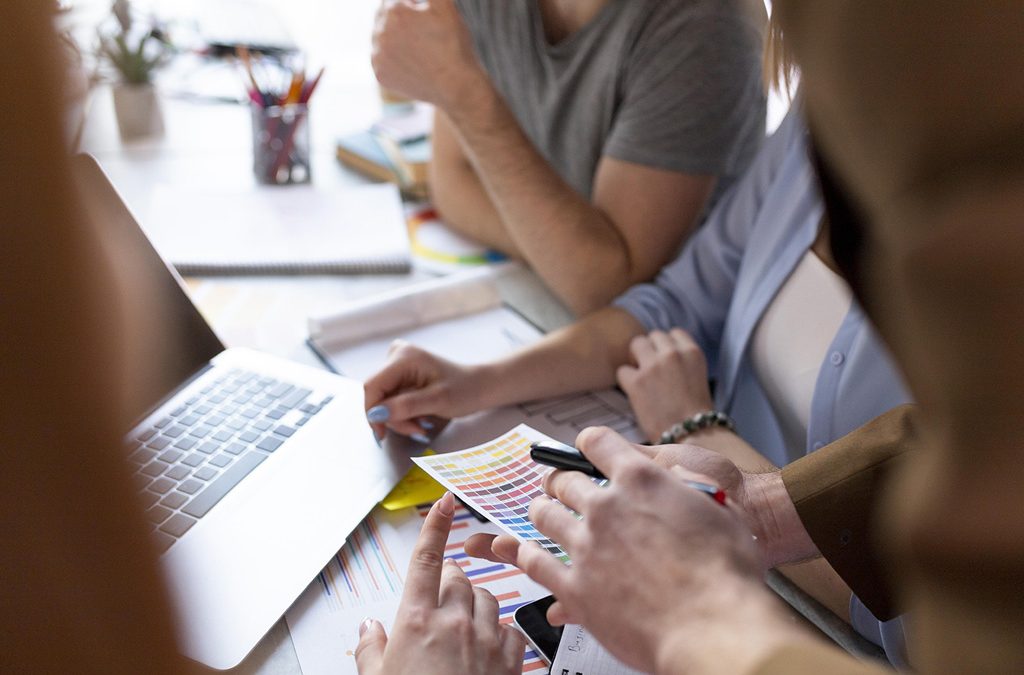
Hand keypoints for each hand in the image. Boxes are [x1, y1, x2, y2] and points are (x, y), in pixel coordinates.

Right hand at [355, 492, 525, 674]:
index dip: (435, 526)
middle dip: (448, 582)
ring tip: (459, 629)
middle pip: (458, 577)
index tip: (444, 502)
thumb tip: (368, 628)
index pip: (427, 559)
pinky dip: (500, 632)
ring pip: (486, 598)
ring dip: (474, 605)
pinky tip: (488, 647)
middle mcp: (454, 622)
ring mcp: (486, 639)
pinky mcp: (511, 660)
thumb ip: (369, 648)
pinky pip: (510, 628)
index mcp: (417, 620)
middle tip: (437, 603)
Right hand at [363, 341, 488, 440]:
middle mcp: (396, 355)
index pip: (372, 387)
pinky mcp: (400, 374)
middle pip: (377, 395)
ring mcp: (397, 364)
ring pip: (383, 400)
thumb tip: (376, 414)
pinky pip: (391, 399)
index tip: (382, 435)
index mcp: (404, 357)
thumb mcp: (437, 401)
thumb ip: (405, 406)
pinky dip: (403, 413)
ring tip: (421, 424)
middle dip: (393, 418)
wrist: (480, 386)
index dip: (371, 413)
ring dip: (399, 418)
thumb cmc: (465, 390)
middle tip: (416, 429)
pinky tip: (419, 416)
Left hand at [371, 0, 487, 108]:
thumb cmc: (453, 43)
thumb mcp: (445, 5)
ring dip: (393, 38)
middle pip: (383, 16)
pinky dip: (392, 58)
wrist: (456, 85)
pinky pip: (381, 59)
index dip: (411, 6)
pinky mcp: (380, 75)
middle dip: (400, 20)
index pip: (394, 0)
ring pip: (380, 38)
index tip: (424, 17)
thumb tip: (413, 2)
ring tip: (418, 48)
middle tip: (422, 33)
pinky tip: (411, 62)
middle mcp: (379, 32)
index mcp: (394, 12)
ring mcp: (378, 56)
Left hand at [515, 427, 809, 673]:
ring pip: (544, 516)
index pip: (597, 442)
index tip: (586, 447)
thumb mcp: (718, 507)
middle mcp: (606, 507)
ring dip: (543, 511)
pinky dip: (529, 555)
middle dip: (561, 481)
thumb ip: (686, 486)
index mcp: (641, 478)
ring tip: (545, 514)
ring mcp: (586, 546)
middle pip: (564, 480)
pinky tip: (531, 554)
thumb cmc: (726, 573)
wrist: (716, 628)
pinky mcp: (574, 587)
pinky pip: (535, 562)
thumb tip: (674, 478)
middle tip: (560, 486)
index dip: (590, 443)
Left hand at [616, 329, 713, 442]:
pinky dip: (626, 381)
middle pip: (653, 336)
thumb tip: (659, 354)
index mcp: (692, 352)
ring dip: (636, 358)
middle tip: (651, 370)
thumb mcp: (697, 376)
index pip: (674, 333)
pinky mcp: (637, 382)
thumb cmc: (695, 412)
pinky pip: (622, 370)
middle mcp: (673, 354)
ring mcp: (653, 366)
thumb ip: (681, 361)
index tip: (666, 360)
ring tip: (642, 377)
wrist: (692, 435)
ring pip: (636, 344)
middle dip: (651, 350)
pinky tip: (635, 393)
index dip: (667, 346)